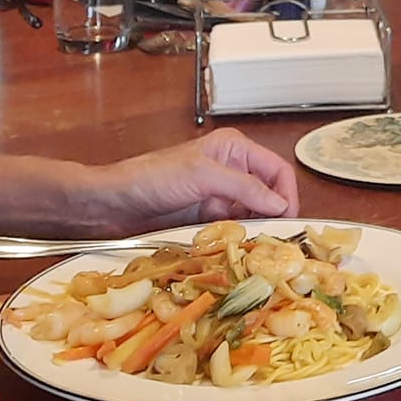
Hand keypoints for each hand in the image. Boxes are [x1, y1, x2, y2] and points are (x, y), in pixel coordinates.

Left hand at [86, 128, 299, 231]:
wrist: (112, 204)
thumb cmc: (152, 178)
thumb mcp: (202, 176)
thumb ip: (244, 187)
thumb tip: (280, 204)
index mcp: (234, 149)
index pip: (277, 171)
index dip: (287, 194)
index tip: (288, 220)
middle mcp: (230, 171)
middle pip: (268, 195)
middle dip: (273, 216)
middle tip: (274, 240)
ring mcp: (218, 197)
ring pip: (252, 216)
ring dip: (255, 231)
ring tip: (256, 249)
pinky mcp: (206, 219)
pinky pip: (233, 231)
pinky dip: (237, 241)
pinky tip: (236, 252)